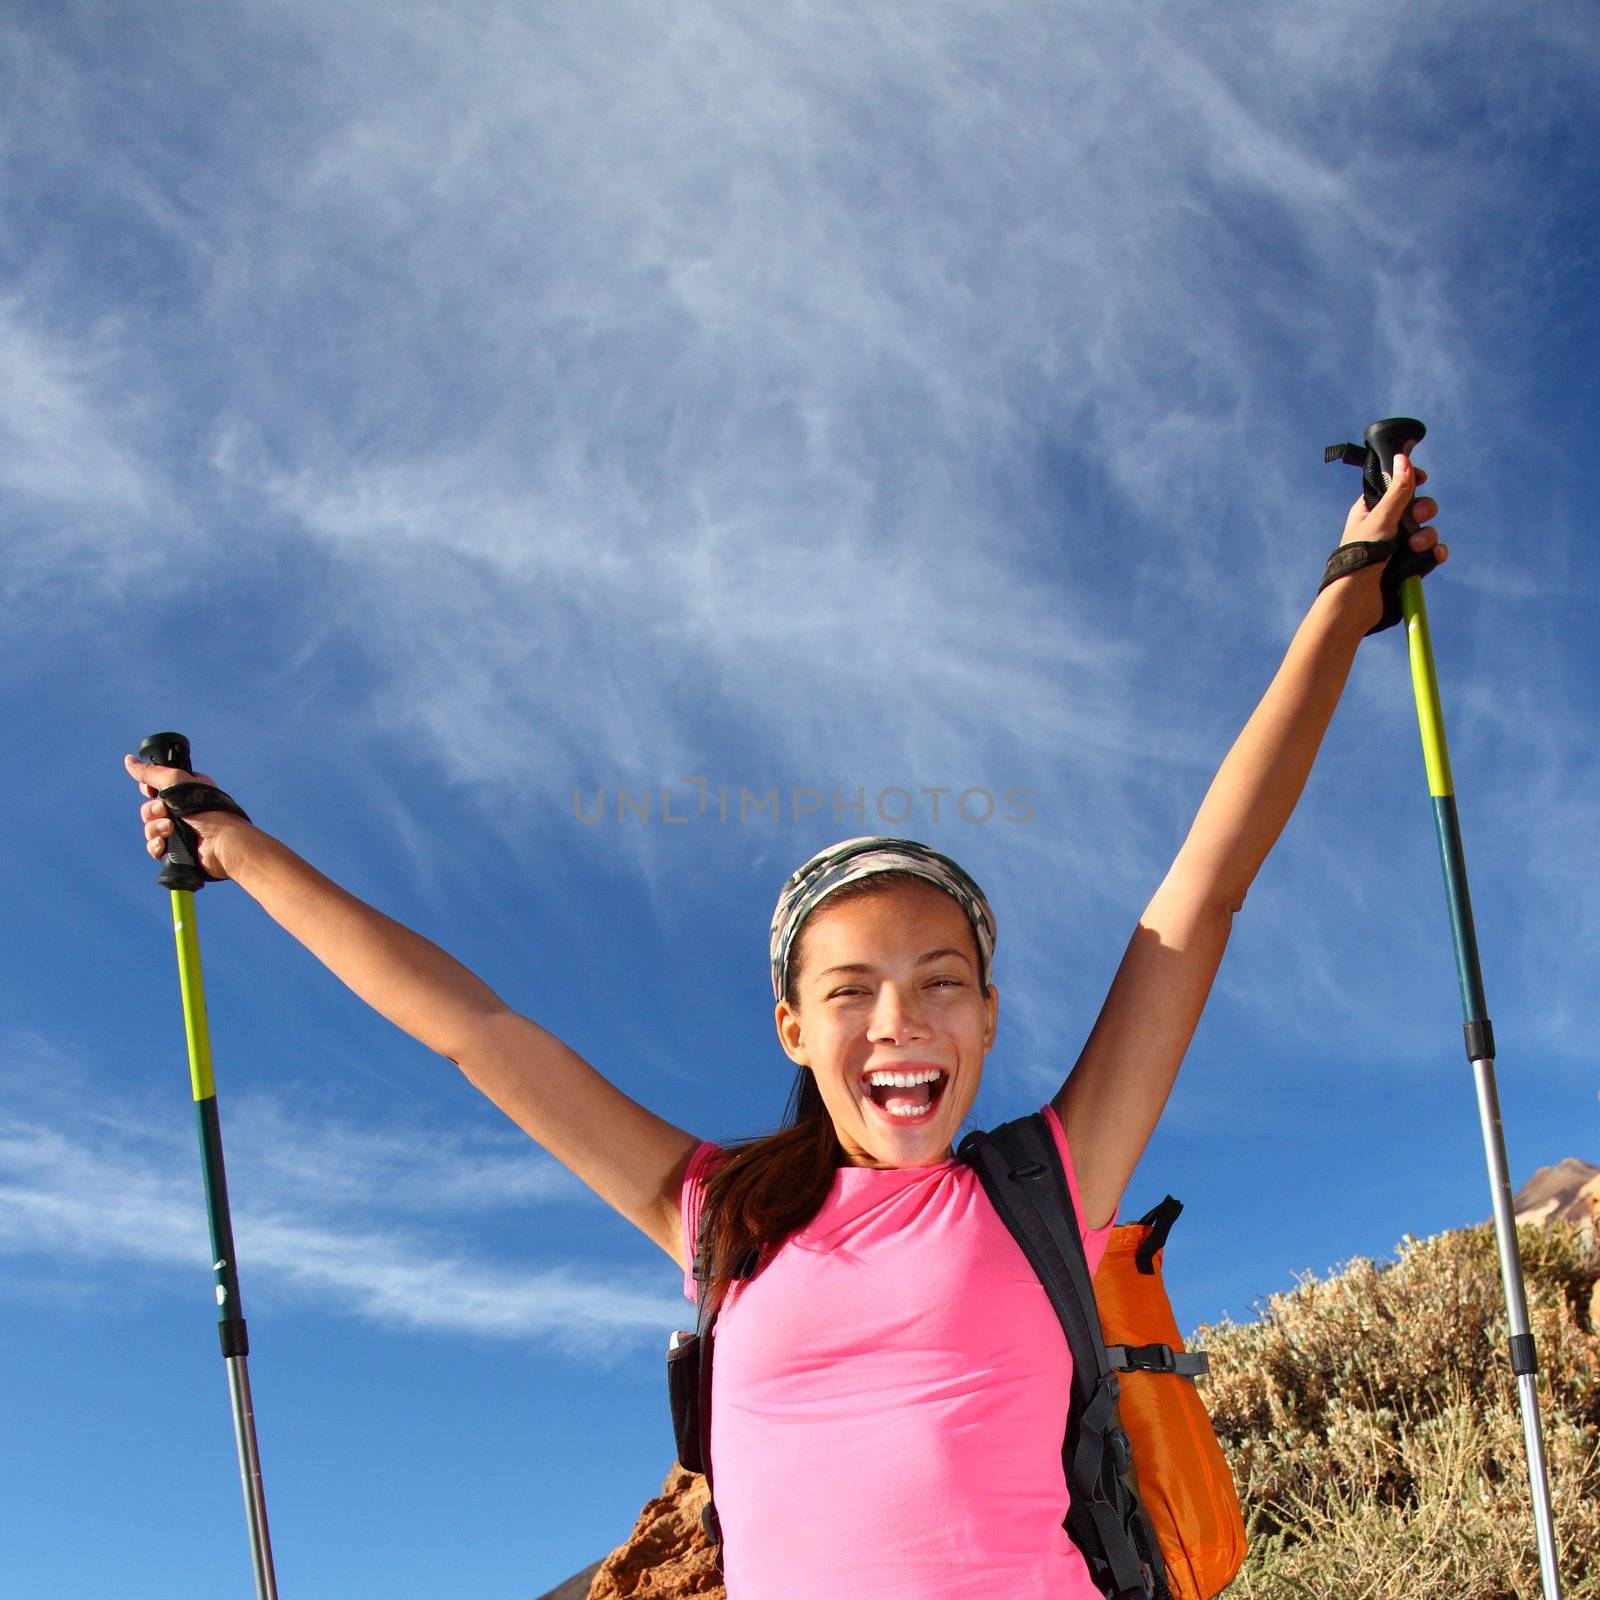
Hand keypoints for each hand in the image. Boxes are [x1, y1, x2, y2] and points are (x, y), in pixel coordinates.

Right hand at [123, 753, 246, 880]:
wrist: (222, 842)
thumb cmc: (206, 808)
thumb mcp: (177, 782)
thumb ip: (151, 773)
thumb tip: (128, 760)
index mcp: (185, 790)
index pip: (155, 787)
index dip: (149, 789)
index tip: (151, 791)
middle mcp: (182, 809)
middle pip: (149, 809)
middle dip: (152, 810)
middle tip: (165, 810)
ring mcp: (179, 830)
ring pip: (149, 828)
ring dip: (156, 828)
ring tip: (170, 829)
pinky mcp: (176, 849)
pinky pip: (154, 846)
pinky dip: (156, 845)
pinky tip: (165, 844)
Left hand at [1339, 446, 1447, 565]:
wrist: (1357, 599)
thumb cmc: (1361, 555)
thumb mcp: (1381, 518)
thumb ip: (1397, 491)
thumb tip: (1403, 458)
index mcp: (1371, 510)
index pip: (1394, 487)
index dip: (1410, 480)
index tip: (1422, 477)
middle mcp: (1385, 527)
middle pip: (1416, 507)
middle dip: (1423, 509)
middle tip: (1418, 514)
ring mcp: (1398, 547)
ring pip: (1426, 530)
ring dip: (1427, 535)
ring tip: (1416, 545)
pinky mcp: (1408, 566)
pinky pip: (1431, 553)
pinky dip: (1435, 552)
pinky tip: (1434, 555)